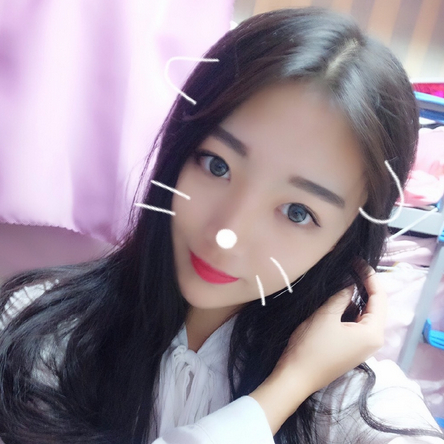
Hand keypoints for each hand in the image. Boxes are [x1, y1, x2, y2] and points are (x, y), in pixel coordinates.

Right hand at [276, 266, 385, 391]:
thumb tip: (350, 282)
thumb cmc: (311, 346)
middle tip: (351, 266)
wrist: (296, 377)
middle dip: (365, 285)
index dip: (370, 276)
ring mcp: (363, 346)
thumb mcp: (326, 315)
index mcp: (373, 332)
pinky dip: (350, 308)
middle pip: (375, 306)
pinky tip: (339, 297)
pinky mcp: (352, 348)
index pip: (380, 297)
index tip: (357, 260)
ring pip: (365, 314)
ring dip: (357, 296)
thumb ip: (342, 295)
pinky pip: (356, 323)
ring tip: (345, 276)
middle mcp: (374, 340)